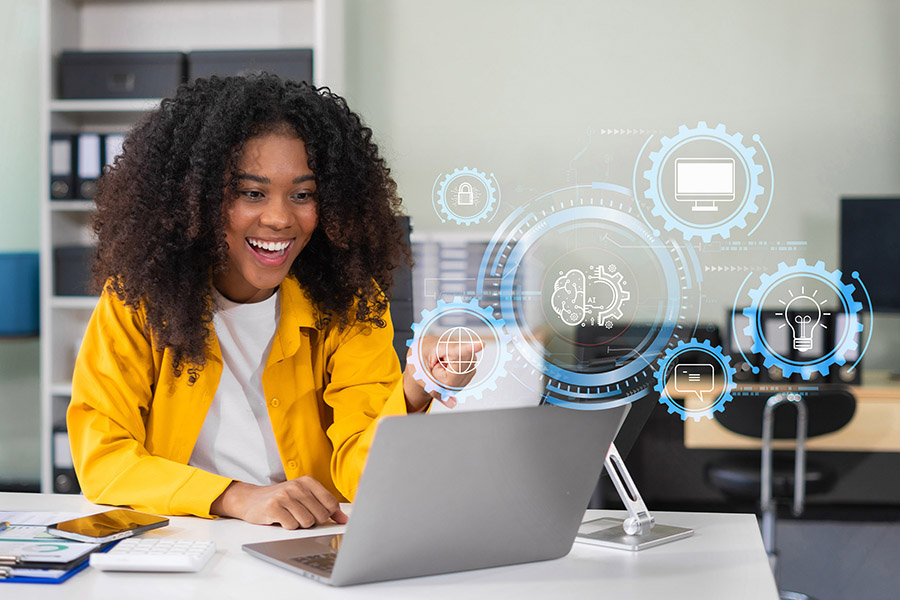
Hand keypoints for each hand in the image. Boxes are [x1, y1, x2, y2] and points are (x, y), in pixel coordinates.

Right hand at [210, 476, 348, 528]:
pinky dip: (287, 527)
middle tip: (299, 515)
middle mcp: (297, 486)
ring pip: (307, 522)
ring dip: (299, 524)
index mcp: (308, 481)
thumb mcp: (305, 497)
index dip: (327, 515)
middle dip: (312, 521)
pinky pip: (291, 526)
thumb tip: (345, 520)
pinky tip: (281, 519)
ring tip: (290, 516)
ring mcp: (285, 495)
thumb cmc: (281, 499)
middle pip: (321, 515)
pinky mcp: (274, 507)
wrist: (250, 499)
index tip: (317, 515)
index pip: (332, 504)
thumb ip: (326, 506)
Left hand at [403, 335, 483, 411]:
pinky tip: (449, 372)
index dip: (471, 347)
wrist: (424, 354)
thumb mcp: (421, 374)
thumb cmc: (421, 359)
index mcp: (442, 345)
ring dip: (449, 382)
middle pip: (456, 377)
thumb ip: (435, 390)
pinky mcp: (472, 366)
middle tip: (436, 369)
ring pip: (459, 383)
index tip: (481, 345)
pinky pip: (462, 384)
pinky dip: (453, 383)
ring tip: (442, 368)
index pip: (458, 349)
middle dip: (444, 380)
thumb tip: (452, 404)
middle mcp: (460, 349)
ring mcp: (468, 358)